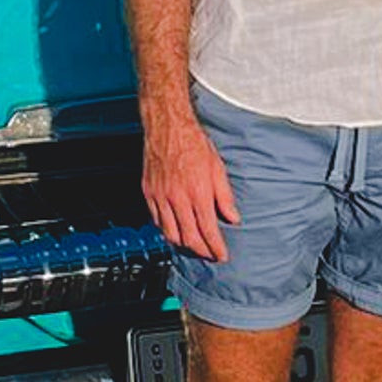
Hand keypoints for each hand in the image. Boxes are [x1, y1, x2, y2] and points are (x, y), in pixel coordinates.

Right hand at [142, 112, 240, 261]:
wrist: (168, 126)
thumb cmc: (193, 143)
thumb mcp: (217, 168)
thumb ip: (225, 196)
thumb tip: (233, 217)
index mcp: (198, 193)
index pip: (208, 231)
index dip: (216, 248)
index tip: (221, 255)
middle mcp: (178, 198)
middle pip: (189, 238)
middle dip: (201, 250)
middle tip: (209, 253)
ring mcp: (161, 197)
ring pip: (170, 233)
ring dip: (183, 243)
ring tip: (193, 244)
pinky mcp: (149, 192)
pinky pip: (156, 220)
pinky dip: (166, 229)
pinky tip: (174, 228)